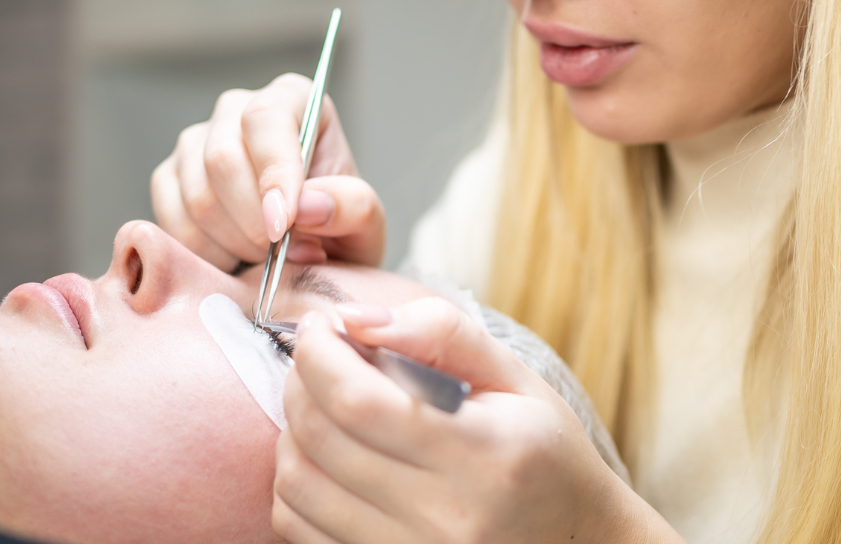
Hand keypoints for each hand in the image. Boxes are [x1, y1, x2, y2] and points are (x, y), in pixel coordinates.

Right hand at [151, 74, 385, 271]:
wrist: (311, 255)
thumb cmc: (339, 228)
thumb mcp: (367, 223)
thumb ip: (351, 207)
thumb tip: (307, 205)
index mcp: (293, 98)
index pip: (266, 118)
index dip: (272, 172)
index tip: (285, 226)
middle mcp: (237, 110)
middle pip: (221, 157)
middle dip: (252, 221)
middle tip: (281, 253)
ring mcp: (195, 143)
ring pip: (196, 195)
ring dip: (234, 243)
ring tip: (266, 256)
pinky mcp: (169, 180)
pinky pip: (173, 221)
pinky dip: (206, 254)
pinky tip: (237, 258)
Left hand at [272, 298, 683, 543]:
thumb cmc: (548, 458)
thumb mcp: (518, 381)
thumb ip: (442, 333)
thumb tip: (358, 317)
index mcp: (483, 456)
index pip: (358, 401)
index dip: (318, 352)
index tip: (321, 324)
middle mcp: (444, 518)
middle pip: (318, 441)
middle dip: (299, 381)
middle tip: (318, 355)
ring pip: (297, 488)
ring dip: (292, 432)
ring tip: (324, 404)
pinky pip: (299, 530)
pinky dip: (296, 485)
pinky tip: (329, 458)